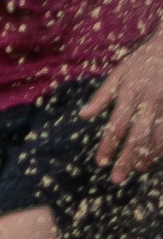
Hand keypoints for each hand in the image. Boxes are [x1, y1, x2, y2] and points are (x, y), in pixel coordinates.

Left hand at [82, 32, 162, 181]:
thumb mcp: (119, 73)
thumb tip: (83, 116)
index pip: (116, 126)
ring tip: (139, 170)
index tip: (101, 162)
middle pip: (137, 136)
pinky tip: (157, 156)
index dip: (108, 146)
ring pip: (158, 137)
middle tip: (118, 178)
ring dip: (148, 156)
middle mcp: (148, 101)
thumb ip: (102, 96)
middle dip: (127, 159)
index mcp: (130, 93)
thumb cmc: (143, 60)